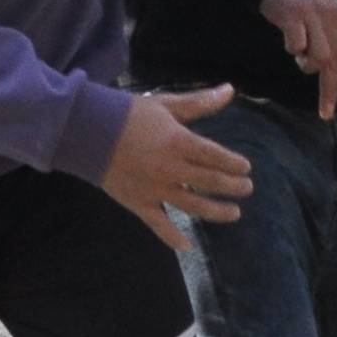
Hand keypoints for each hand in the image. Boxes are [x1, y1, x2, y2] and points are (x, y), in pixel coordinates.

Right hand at [102, 85, 252, 242]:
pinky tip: (188, 246)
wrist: (89, 131)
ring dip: (216, 212)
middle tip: (247, 189)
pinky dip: (173, 238)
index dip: (233, 163)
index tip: (246, 168)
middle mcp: (170, 169)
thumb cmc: (129, 114)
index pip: (215, 156)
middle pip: (209, 182)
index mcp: (178, 142)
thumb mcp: (166, 105)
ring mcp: (155, 190)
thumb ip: (199, 103)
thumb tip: (230, 90)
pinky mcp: (139, 204)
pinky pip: (159, 225)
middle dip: (232, 186)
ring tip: (234, 213)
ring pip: (192, 206)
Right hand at [260, 0, 336, 116]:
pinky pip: (296, 46)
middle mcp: (332, 17)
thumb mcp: (325, 17)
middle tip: (326, 113)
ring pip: (318, 58)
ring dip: (306, 64)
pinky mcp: (294, 15)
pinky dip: (292, 48)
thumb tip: (332, 74)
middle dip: (330, 91)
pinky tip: (289, 38)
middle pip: (335, 63)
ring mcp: (313, 16)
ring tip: (299, 53)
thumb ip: (332, 41)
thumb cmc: (301, 2)